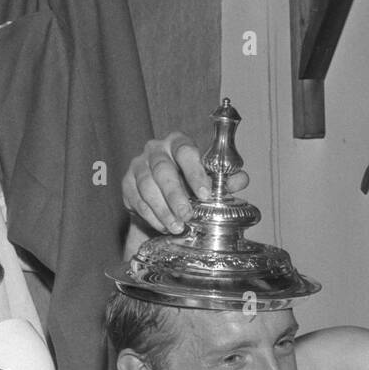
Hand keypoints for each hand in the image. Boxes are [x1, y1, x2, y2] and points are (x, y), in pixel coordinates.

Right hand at [123, 131, 250, 234]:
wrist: (162, 199)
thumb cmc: (188, 185)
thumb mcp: (208, 181)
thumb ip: (224, 179)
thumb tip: (242, 179)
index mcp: (178, 142)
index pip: (185, 151)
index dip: (195, 172)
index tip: (205, 194)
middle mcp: (155, 150)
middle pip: (162, 170)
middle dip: (175, 195)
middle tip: (188, 215)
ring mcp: (138, 165)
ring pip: (147, 186)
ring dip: (163, 209)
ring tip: (177, 227)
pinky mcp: (127, 184)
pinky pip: (137, 200)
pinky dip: (151, 216)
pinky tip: (163, 227)